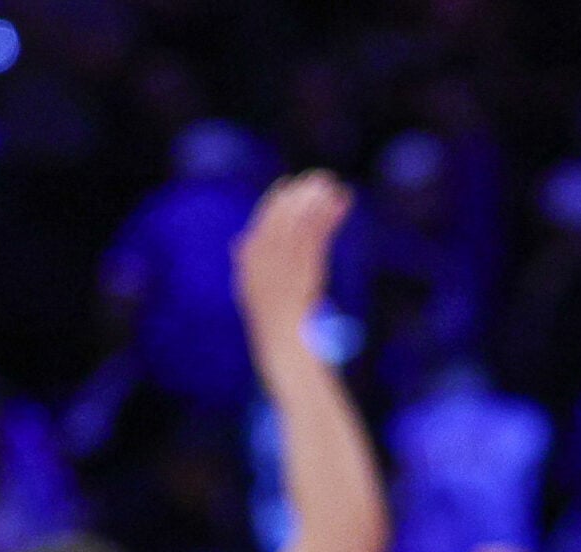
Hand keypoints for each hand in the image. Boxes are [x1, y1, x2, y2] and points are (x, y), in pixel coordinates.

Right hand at [234, 170, 351, 354]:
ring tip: (333, 185)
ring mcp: (284, 266)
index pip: (263, 223)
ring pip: (301, 224)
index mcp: (250, 262)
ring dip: (318, 201)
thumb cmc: (272, 323)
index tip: (289, 183)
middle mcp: (264, 260)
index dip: (276, 202)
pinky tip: (340, 205)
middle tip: (320, 177)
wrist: (283, 346)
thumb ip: (250, 263)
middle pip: (283, 219)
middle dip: (301, 196)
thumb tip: (240, 243)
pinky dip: (328, 219)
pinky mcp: (304, 273)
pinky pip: (317, 239)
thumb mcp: (254, 289)